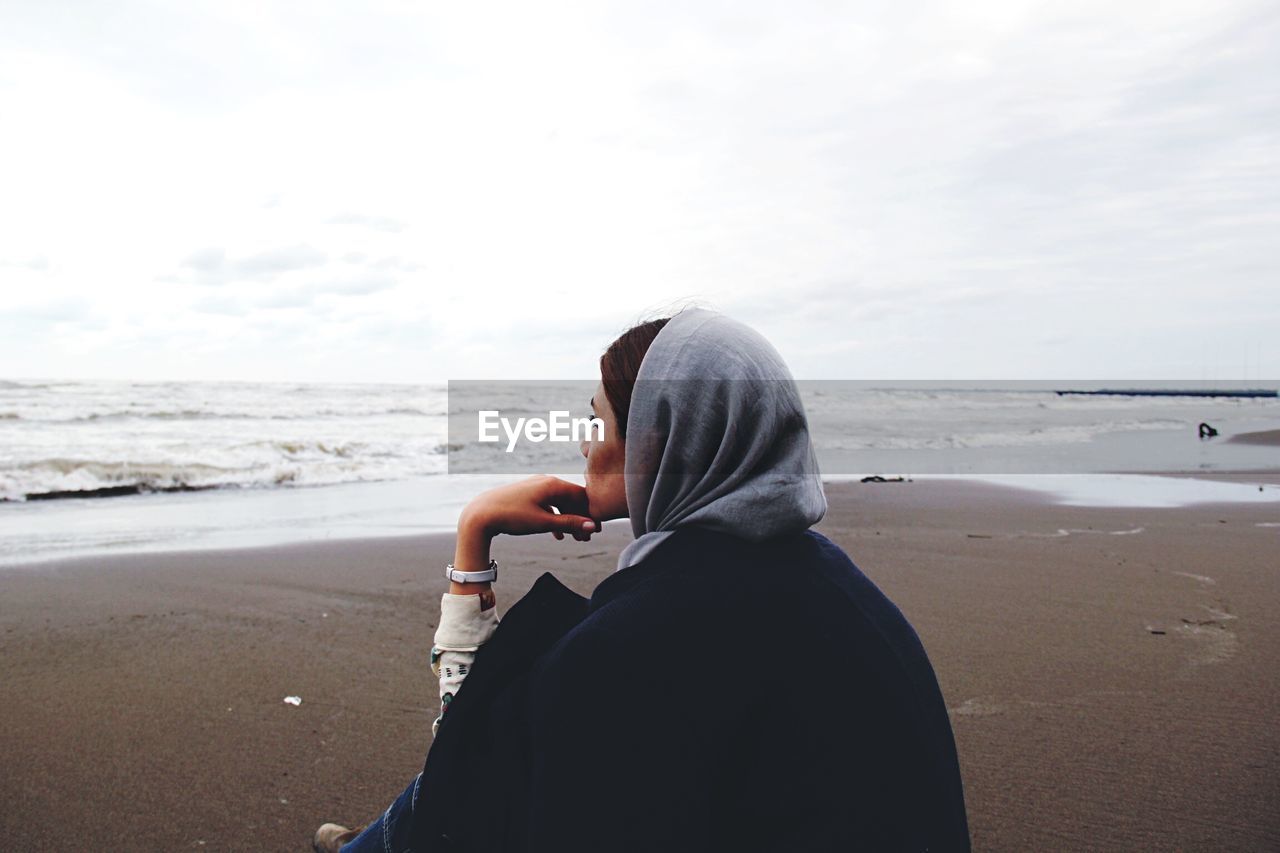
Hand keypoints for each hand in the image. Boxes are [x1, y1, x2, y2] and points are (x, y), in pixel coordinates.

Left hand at [460, 475, 597, 542]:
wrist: (480, 514)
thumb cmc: (512, 516)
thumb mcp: (543, 522)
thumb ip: (569, 523)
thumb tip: (592, 525)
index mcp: (553, 484)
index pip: (581, 496)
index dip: (591, 513)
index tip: (597, 530)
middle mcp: (545, 481)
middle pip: (572, 499)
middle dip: (580, 519)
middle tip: (587, 538)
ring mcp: (535, 487)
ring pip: (560, 503)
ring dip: (568, 520)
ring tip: (575, 538)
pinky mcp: (526, 495)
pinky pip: (548, 505)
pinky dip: (555, 518)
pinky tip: (557, 535)